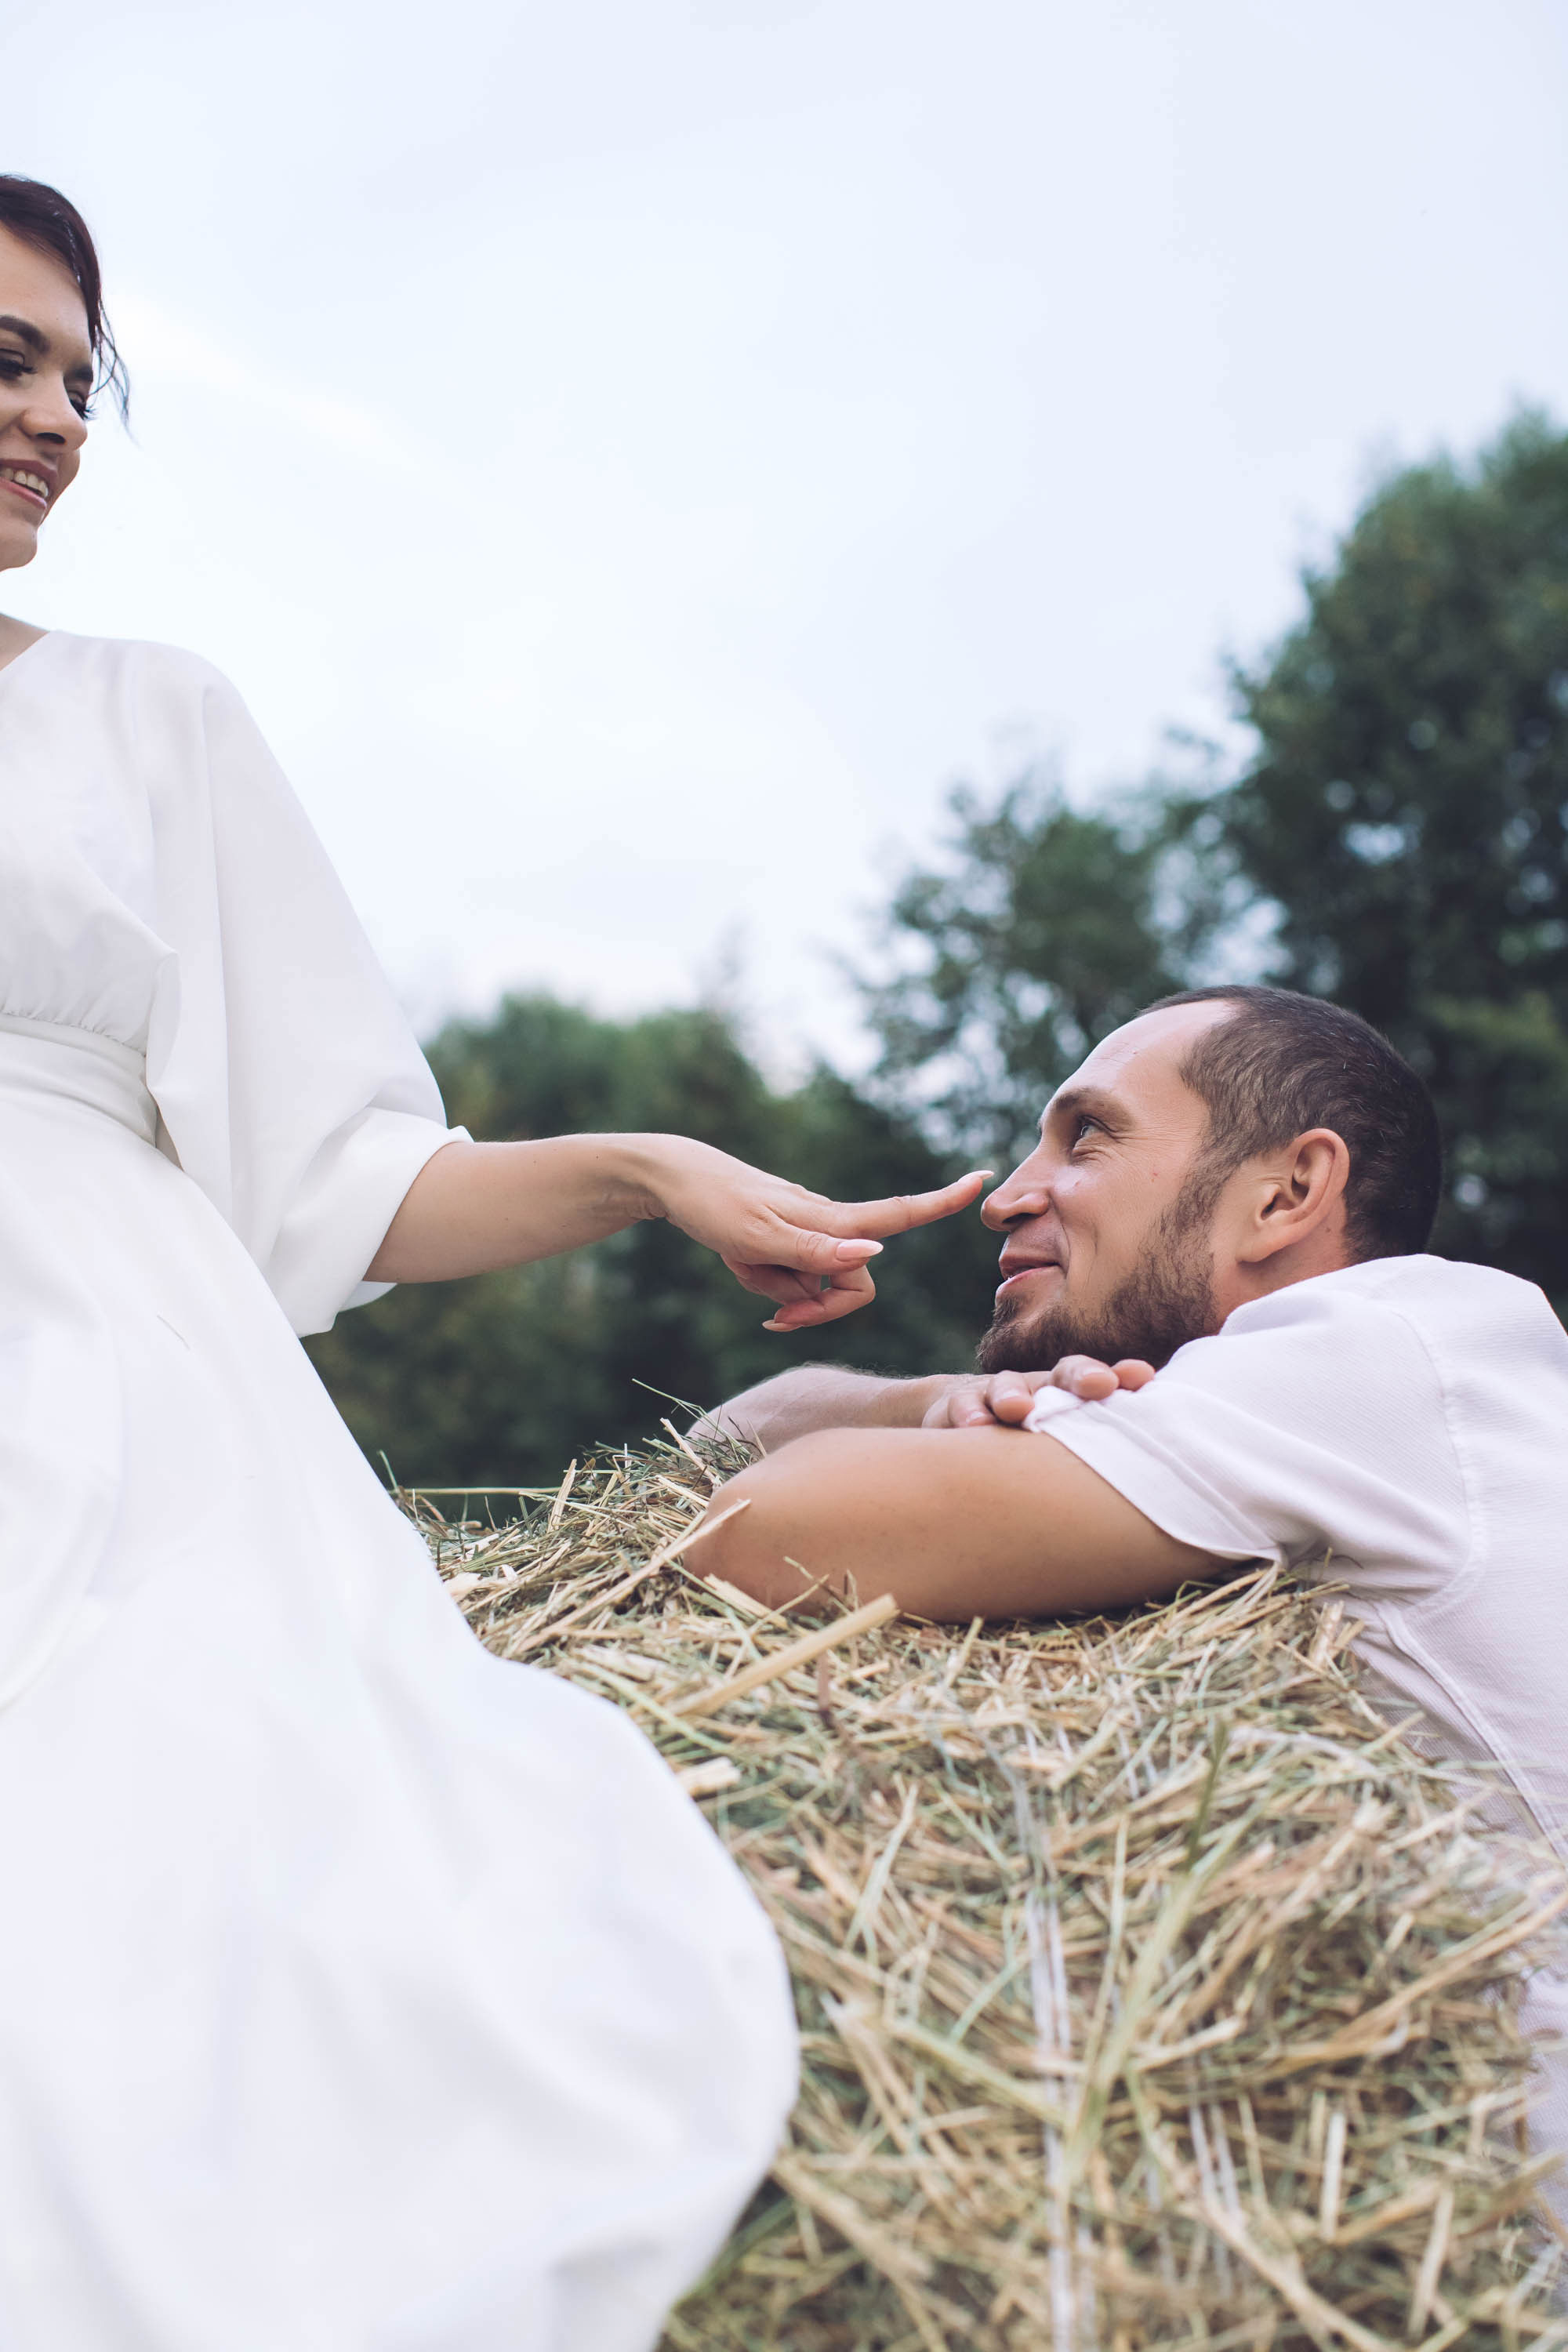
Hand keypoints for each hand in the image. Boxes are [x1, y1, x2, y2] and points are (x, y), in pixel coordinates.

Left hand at [643, 1140, 991, 1330]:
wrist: (671, 1181)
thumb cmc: (714, 1204)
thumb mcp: (759, 1237)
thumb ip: (815, 1253)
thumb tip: (875, 1257)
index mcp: (830, 1223)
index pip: (899, 1215)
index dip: (941, 1202)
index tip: (982, 1177)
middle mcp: (826, 1226)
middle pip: (852, 1286)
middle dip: (816, 1310)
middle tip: (773, 1320)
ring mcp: (804, 1234)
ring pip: (811, 1286)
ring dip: (776, 1289)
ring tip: (739, 1260)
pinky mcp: (783, 1240)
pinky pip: (784, 1278)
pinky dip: (761, 1279)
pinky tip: (734, 1257)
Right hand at [921, 1355, 1155, 1427]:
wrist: (966, 1420)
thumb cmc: (1035, 1441)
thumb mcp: (1070, 1444)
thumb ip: (1105, 1447)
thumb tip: (1171, 1475)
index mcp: (1074, 1397)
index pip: (1102, 1382)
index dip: (1122, 1378)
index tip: (1143, 1378)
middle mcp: (1041, 1388)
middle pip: (1064, 1375)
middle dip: (1083, 1378)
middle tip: (1100, 1386)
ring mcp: (999, 1394)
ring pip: (1008, 1387)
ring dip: (1015, 1396)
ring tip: (1018, 1411)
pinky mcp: (959, 1407)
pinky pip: (964, 1408)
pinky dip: (969, 1416)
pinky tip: (975, 1428)